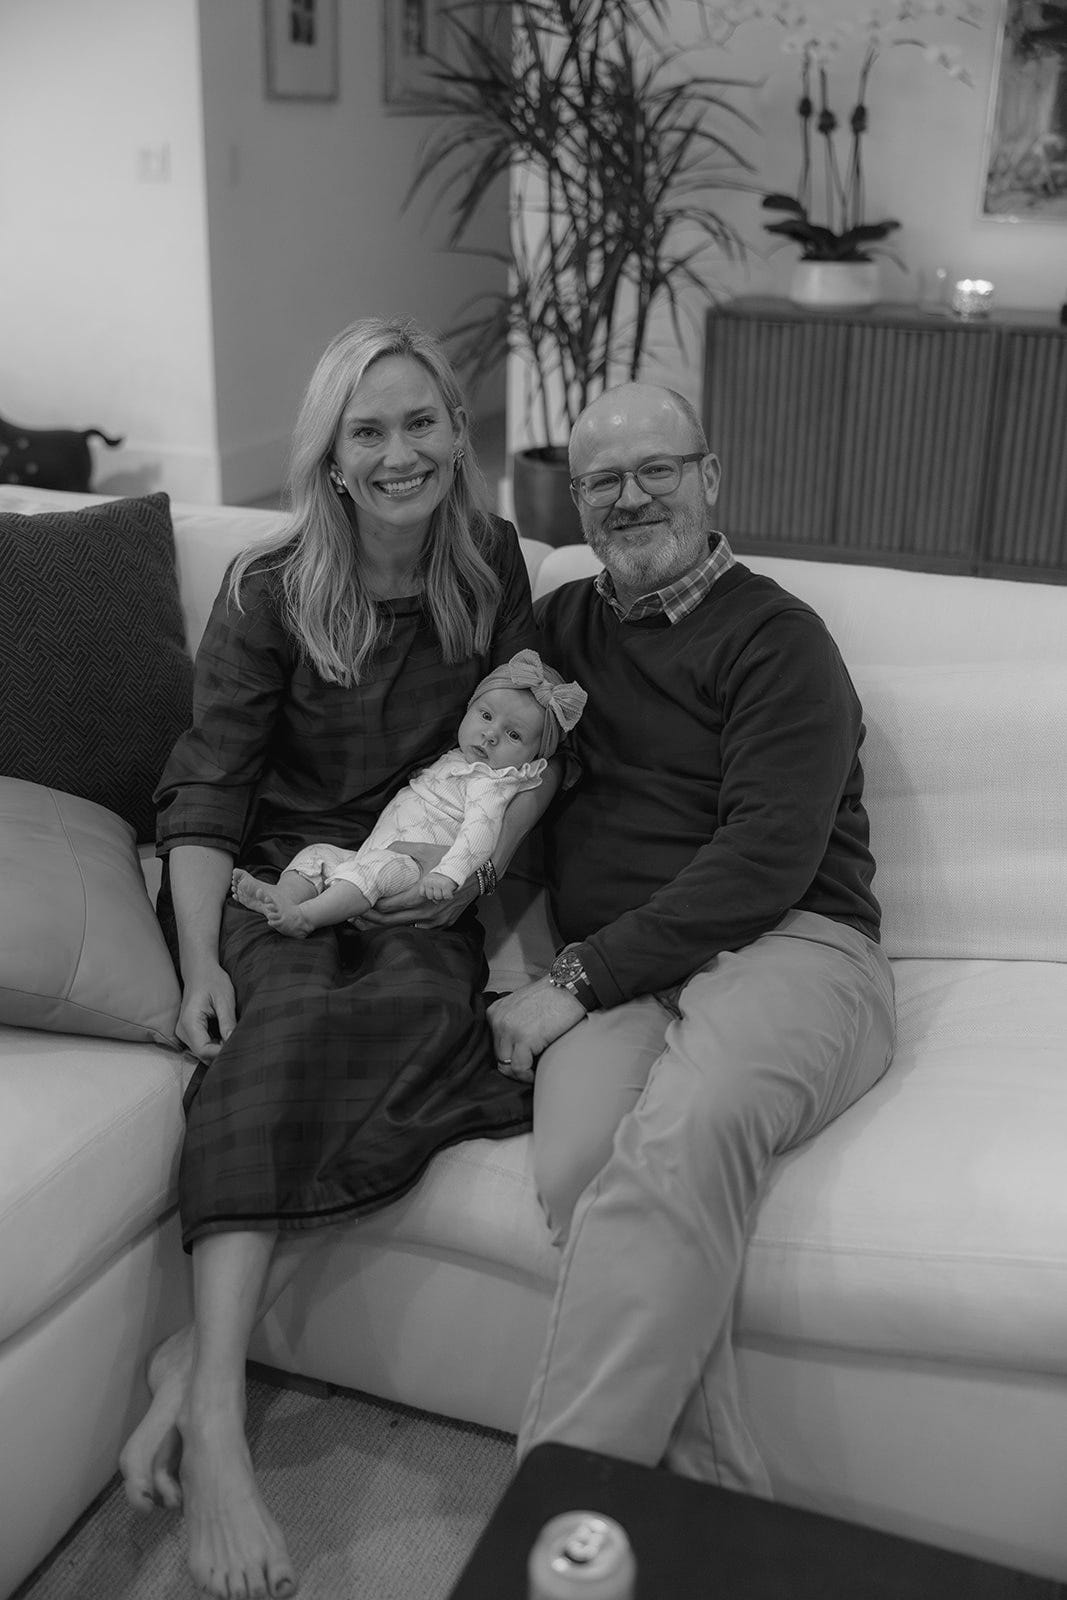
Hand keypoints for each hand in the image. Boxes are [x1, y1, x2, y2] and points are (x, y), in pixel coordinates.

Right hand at [176, 962, 235, 1062]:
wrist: (200, 971)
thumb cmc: (212, 981)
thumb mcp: (225, 999)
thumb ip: (227, 1022)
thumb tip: (234, 1042)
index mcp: (189, 1022)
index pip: (204, 1050)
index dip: (222, 1053)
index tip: (238, 1046)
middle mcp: (182, 1031)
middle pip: (203, 1055)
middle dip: (221, 1053)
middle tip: (240, 1044)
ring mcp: (183, 1033)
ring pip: (202, 1053)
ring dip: (218, 1050)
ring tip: (234, 1039)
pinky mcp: (188, 1032)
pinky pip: (202, 1046)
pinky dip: (214, 1045)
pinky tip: (226, 1036)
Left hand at [361, 841, 476, 928]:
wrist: (478, 872)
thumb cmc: (450, 859)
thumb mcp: (425, 849)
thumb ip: (402, 849)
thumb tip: (382, 851)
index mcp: (420, 894)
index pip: (387, 907)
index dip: (371, 906)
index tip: (361, 901)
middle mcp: (427, 912)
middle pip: (390, 922)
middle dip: (372, 918)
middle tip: (359, 913)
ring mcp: (436, 921)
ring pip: (403, 928)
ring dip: (387, 924)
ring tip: (371, 918)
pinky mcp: (443, 924)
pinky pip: (419, 930)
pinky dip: (405, 926)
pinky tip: (396, 920)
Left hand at [420, 871, 456, 901]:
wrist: (453, 871)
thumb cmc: (441, 880)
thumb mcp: (432, 883)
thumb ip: (429, 892)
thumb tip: (435, 902)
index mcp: (425, 880)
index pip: (422, 893)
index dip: (428, 893)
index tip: (433, 888)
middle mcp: (430, 881)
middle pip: (430, 897)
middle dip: (435, 895)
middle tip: (440, 889)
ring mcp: (438, 883)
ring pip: (438, 897)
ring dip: (443, 895)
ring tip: (445, 889)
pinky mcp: (446, 885)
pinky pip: (446, 897)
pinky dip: (449, 896)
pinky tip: (450, 891)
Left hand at [487, 978, 586, 1082]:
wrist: (570, 987)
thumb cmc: (553, 997)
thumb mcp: (522, 1005)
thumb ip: (513, 1021)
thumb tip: (514, 1047)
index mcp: (495, 1012)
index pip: (494, 1044)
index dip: (509, 1054)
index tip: (522, 1059)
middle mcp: (498, 1020)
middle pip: (498, 1056)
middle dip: (513, 1065)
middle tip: (529, 1069)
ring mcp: (509, 1029)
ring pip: (506, 1066)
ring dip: (520, 1073)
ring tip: (533, 1073)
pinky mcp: (524, 1039)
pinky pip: (519, 1069)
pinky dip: (527, 1076)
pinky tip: (536, 1074)